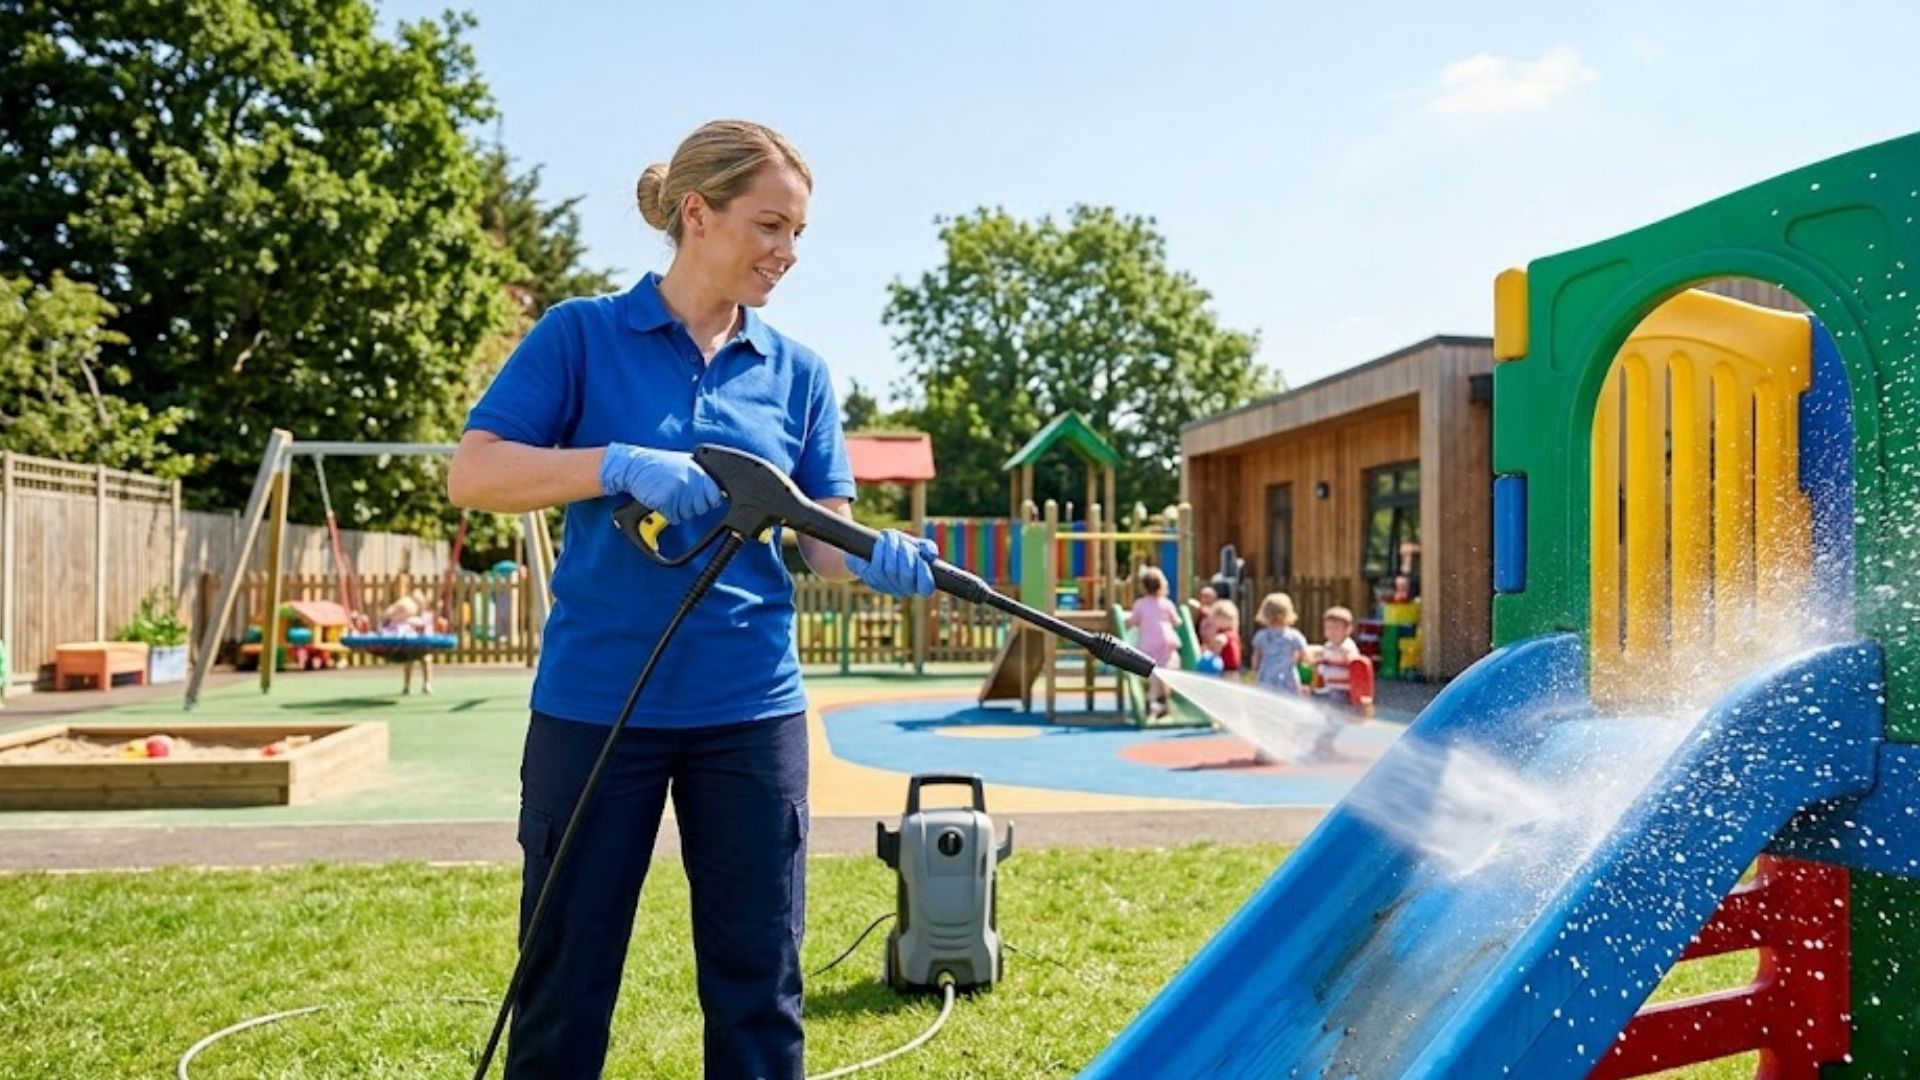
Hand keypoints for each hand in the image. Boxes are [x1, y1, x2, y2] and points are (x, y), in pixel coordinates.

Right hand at [599, 443, 723, 522]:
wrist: (633, 466)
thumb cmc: (657, 465)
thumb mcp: (684, 463)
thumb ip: (700, 476)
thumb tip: (717, 492)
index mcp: (697, 471)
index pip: (715, 496)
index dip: (708, 501)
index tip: (701, 499)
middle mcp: (690, 481)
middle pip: (701, 508)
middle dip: (691, 507)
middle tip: (678, 495)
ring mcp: (678, 491)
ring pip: (687, 515)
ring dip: (677, 510)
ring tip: (668, 495)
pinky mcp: (665, 500)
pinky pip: (673, 518)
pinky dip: (666, 514)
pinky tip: (660, 500)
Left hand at [846, 530, 937, 596]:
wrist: (877, 546)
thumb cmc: (901, 547)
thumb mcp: (917, 545)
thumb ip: (927, 548)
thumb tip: (932, 554)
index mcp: (920, 583)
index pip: (926, 588)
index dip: (924, 574)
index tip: (922, 559)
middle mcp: (905, 589)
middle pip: (907, 575)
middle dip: (906, 554)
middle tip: (903, 542)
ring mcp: (888, 586)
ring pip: (891, 570)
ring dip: (891, 549)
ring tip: (891, 537)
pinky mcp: (873, 580)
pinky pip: (877, 567)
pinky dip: (880, 551)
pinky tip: (881, 541)